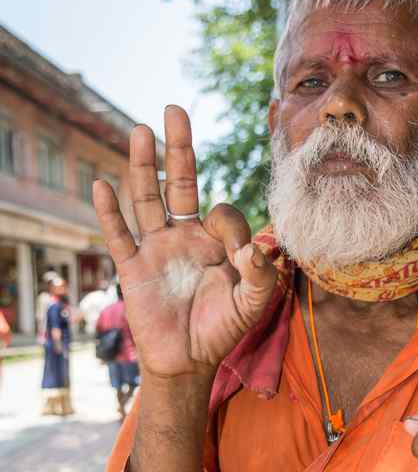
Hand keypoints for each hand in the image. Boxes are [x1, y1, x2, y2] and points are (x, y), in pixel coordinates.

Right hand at [92, 105, 276, 379]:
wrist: (188, 361)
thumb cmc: (222, 330)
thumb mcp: (252, 305)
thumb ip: (262, 277)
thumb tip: (257, 250)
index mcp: (216, 242)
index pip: (223, 212)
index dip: (232, 226)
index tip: (240, 255)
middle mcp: (185, 237)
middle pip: (180, 183)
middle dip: (179, 149)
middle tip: (175, 110)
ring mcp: (156, 249)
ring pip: (147, 199)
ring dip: (143, 166)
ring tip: (140, 130)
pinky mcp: (133, 268)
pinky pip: (119, 235)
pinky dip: (109, 212)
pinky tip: (102, 185)